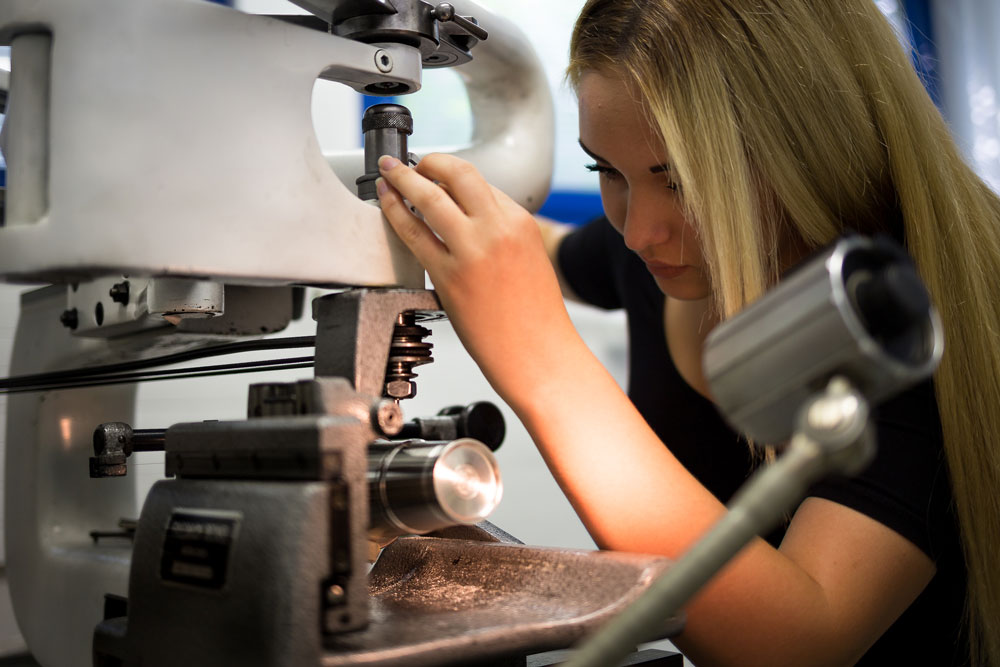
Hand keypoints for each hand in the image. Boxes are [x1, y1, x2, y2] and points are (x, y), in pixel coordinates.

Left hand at [376, 153, 577, 404]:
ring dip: (403, 178)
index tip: (437, 175)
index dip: (452, 176)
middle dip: (428, 161)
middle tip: (410, 162)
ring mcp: (471, 250)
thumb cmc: (535, 317)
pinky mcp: (448, 276)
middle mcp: (497, 228)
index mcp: (520, 222)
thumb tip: (465, 216)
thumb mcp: (529, 257)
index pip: (480, 183)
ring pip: (428, 197)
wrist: (539, 355)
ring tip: (389, 171)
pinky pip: (412, 233)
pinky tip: (386, 202)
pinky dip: (394, 212)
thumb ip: (500, 232)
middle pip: (456, 173)